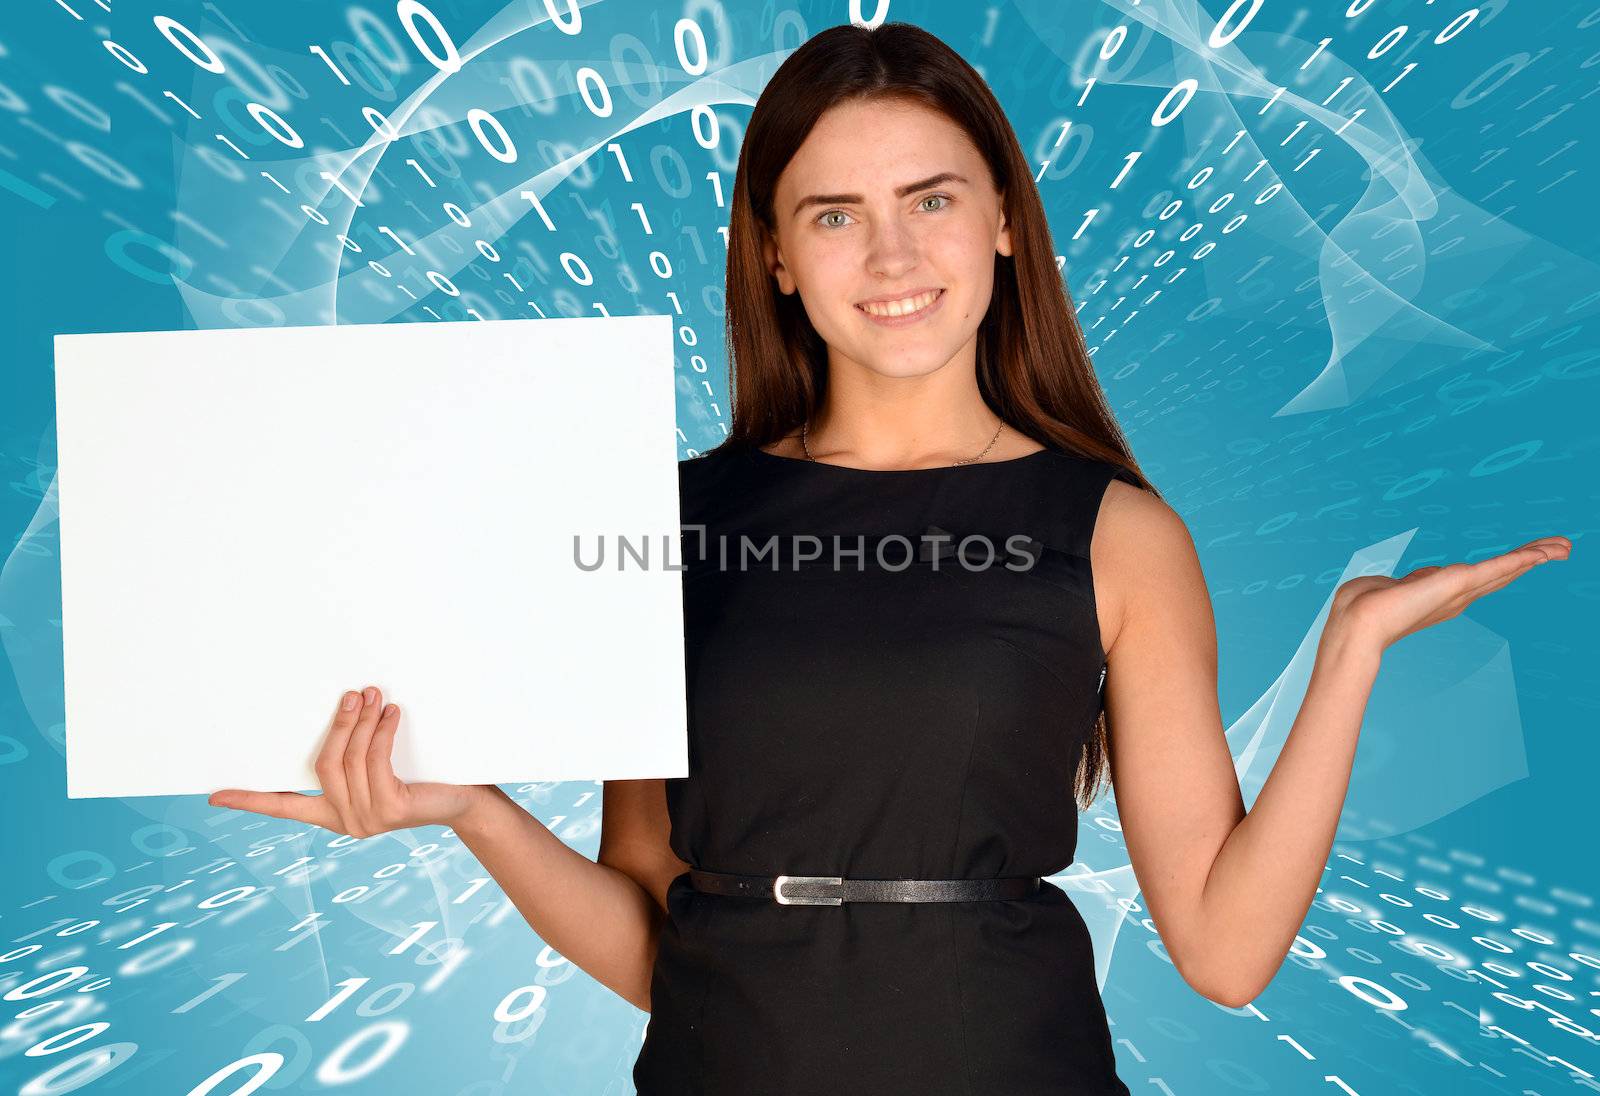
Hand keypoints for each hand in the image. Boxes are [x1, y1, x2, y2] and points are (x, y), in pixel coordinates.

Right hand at [208, 686, 497, 836]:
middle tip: (352, 693)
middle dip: (337, 725)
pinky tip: (391, 713)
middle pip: (323, 766)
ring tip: (375, 694)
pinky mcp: (391, 810)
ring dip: (362, 722)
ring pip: (350, 760)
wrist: (465, 803)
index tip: (213, 795)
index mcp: (333, 813)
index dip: (249, 799)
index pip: (283, 808)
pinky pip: (376, 761)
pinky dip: (382, 732)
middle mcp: (346, 821)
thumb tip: (347, 702)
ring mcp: (368, 820)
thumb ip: (357, 751)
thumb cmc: (423, 778)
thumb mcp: (381, 765)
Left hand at [1331, 535, 1571, 651]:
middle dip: (1531, 560)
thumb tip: (1424, 575)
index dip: (1504, 568)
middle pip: (1502, 574)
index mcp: (1440, 596)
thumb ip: (1411, 580)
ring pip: (1507, 569)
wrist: (1357, 624)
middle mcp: (1456, 597)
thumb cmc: (1360, 608)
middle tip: (1561, 549)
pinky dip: (1523, 558)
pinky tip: (1543, 551)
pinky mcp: (1460, 582)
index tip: (1526, 557)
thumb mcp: (1388, 587)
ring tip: (1563, 546)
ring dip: (1536, 555)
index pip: (1480, 579)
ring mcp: (1460, 591)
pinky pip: (1499, 566)